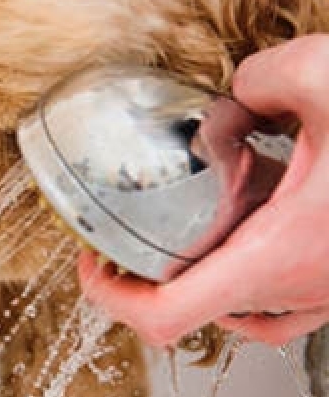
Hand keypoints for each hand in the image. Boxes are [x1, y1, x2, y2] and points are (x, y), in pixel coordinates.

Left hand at [79, 35, 328, 346]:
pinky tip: (248, 224)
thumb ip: (256, 81)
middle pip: (191, 313)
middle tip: (123, 232)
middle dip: (146, 275)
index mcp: (279, 255)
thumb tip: (235, 97)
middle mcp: (299, 289)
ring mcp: (326, 294)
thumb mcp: (324, 78)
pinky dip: (243, 275)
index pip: (166, 318)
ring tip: (178, 230)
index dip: (111, 300)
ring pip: (236, 312)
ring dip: (196, 277)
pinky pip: (276, 300)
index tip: (91, 264)